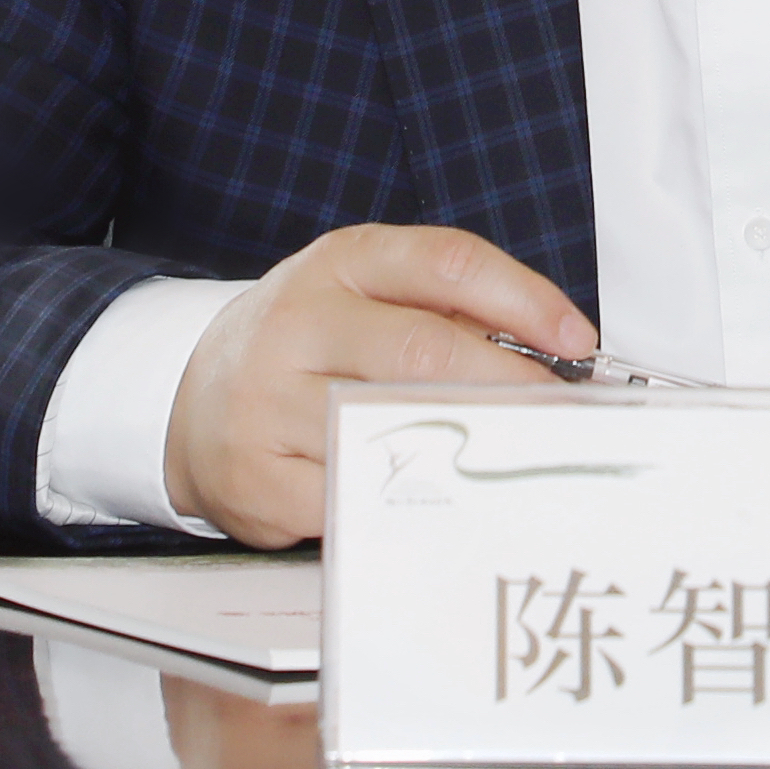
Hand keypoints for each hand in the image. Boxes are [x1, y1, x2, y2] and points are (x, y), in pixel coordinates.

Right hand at [163, 223, 594, 546]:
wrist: (192, 398)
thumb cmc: (306, 343)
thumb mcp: (364, 293)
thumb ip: (447, 309)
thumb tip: (550, 352)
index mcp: (341, 263)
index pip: (447, 264)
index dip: (524, 299)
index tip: (577, 339)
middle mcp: (299, 322)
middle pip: (424, 350)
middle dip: (508, 384)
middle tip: (561, 413)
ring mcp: (268, 401)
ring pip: (392, 432)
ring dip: (467, 452)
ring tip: (514, 459)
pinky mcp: (256, 479)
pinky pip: (354, 501)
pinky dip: (402, 505)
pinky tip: (433, 504)